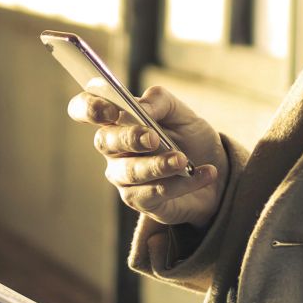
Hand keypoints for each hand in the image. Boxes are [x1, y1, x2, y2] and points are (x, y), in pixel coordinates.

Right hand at [67, 82, 227, 227]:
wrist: (218, 172)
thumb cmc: (191, 138)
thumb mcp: (182, 113)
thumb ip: (160, 101)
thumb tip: (141, 107)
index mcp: (117, 120)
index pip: (84, 109)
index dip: (89, 108)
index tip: (110, 110)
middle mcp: (114, 149)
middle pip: (104, 141)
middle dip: (128, 138)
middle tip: (153, 137)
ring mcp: (124, 177)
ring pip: (129, 172)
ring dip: (157, 165)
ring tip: (184, 160)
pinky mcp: (141, 201)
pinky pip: (154, 193)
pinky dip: (182, 183)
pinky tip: (205, 173)